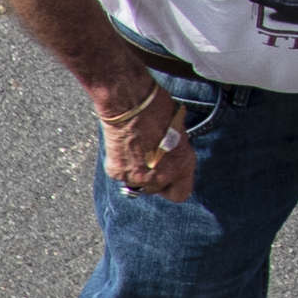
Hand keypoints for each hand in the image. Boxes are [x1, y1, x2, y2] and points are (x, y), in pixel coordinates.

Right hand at [95, 78, 193, 201]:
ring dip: (138, 172)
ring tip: (137, 149)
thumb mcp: (179, 133)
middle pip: (156, 189)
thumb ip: (176, 153)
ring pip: (137, 184)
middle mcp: (160, 177)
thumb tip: (172, 157)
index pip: (181, 194)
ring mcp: (136, 177)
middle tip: (151, 156)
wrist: (130, 104)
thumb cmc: (158, 110)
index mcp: (181, 166)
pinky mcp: (116, 172)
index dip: (175, 185)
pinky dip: (122, 164)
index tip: (172, 177)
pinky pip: (121, 174)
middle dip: (154, 176)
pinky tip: (124, 147)